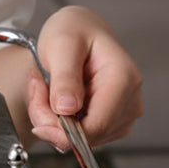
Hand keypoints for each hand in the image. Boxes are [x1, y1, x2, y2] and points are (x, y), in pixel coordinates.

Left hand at [25, 6, 142, 150]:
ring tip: (47, 87)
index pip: (96, 126)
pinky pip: (80, 135)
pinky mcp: (112, 122)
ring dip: (52, 119)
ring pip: (80, 138)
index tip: (37, 115)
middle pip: (86, 135)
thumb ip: (64, 77)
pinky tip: (56, 96)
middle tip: (37, 87)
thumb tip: (66, 110)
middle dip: (52, 120)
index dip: (62, 132)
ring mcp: (124, 114)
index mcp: (123, 78)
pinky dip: (59, 121)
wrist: (81, 29)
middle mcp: (131, 100)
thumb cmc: (74, 30)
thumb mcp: (61, 45)